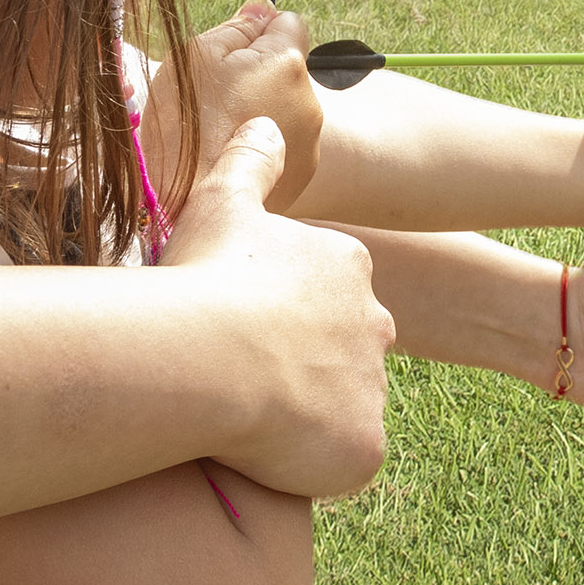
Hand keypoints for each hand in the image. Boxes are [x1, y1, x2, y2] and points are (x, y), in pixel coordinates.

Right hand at [147, 0, 321, 215]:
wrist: (177, 202)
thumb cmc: (180, 122)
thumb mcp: (195, 56)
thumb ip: (237, 28)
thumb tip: (264, 9)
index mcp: (286, 64)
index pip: (290, 23)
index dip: (258, 34)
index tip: (231, 56)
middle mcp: (310, 103)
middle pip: (288, 70)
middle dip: (260, 75)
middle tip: (217, 101)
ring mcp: (310, 145)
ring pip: (287, 108)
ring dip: (263, 112)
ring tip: (221, 134)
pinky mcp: (301, 178)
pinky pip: (286, 146)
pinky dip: (264, 148)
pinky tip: (231, 159)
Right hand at [162, 120, 391, 495]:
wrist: (207, 356)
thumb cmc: (207, 277)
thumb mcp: (224, 201)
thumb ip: (251, 161)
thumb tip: (266, 120)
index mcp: (348, 268)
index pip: (329, 296)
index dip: (284, 317)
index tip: (241, 327)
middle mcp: (376, 324)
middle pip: (346, 353)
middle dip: (306, 367)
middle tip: (244, 378)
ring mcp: (374, 389)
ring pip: (344, 409)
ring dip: (307, 417)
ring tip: (246, 419)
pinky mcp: (365, 447)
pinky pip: (344, 461)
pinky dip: (312, 464)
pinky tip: (264, 455)